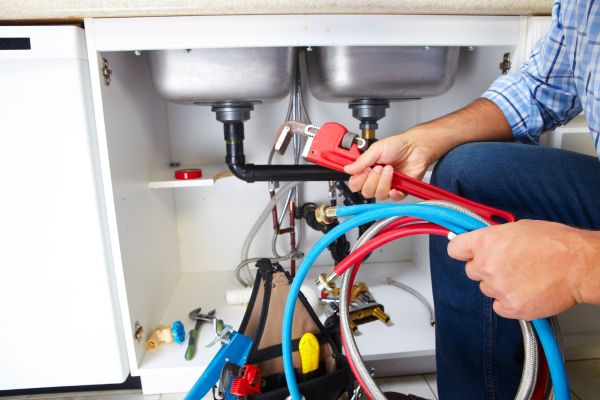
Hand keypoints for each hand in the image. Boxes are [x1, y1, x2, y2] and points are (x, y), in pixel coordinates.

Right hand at [343, 129, 439, 200]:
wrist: (416, 147)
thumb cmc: (397, 146)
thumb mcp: (376, 149)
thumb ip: (361, 161)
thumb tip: (348, 169)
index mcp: (367, 170)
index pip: (355, 184)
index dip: (358, 180)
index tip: (364, 170)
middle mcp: (376, 180)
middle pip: (366, 192)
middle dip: (372, 180)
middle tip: (379, 167)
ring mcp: (387, 186)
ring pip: (379, 195)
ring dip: (384, 182)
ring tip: (390, 169)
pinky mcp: (400, 190)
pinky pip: (394, 198)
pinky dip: (394, 193)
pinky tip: (395, 185)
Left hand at [447, 220, 599, 319]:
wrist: (579, 265)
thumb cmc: (555, 243)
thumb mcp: (518, 228)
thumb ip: (495, 238)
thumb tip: (484, 243)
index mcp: (485, 242)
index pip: (455, 249)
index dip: (462, 251)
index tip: (466, 253)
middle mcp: (486, 265)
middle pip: (471, 271)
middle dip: (485, 269)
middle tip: (507, 265)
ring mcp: (497, 288)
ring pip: (486, 289)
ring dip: (499, 285)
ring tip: (523, 277)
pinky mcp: (510, 307)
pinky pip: (499, 306)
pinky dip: (509, 302)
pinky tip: (525, 291)